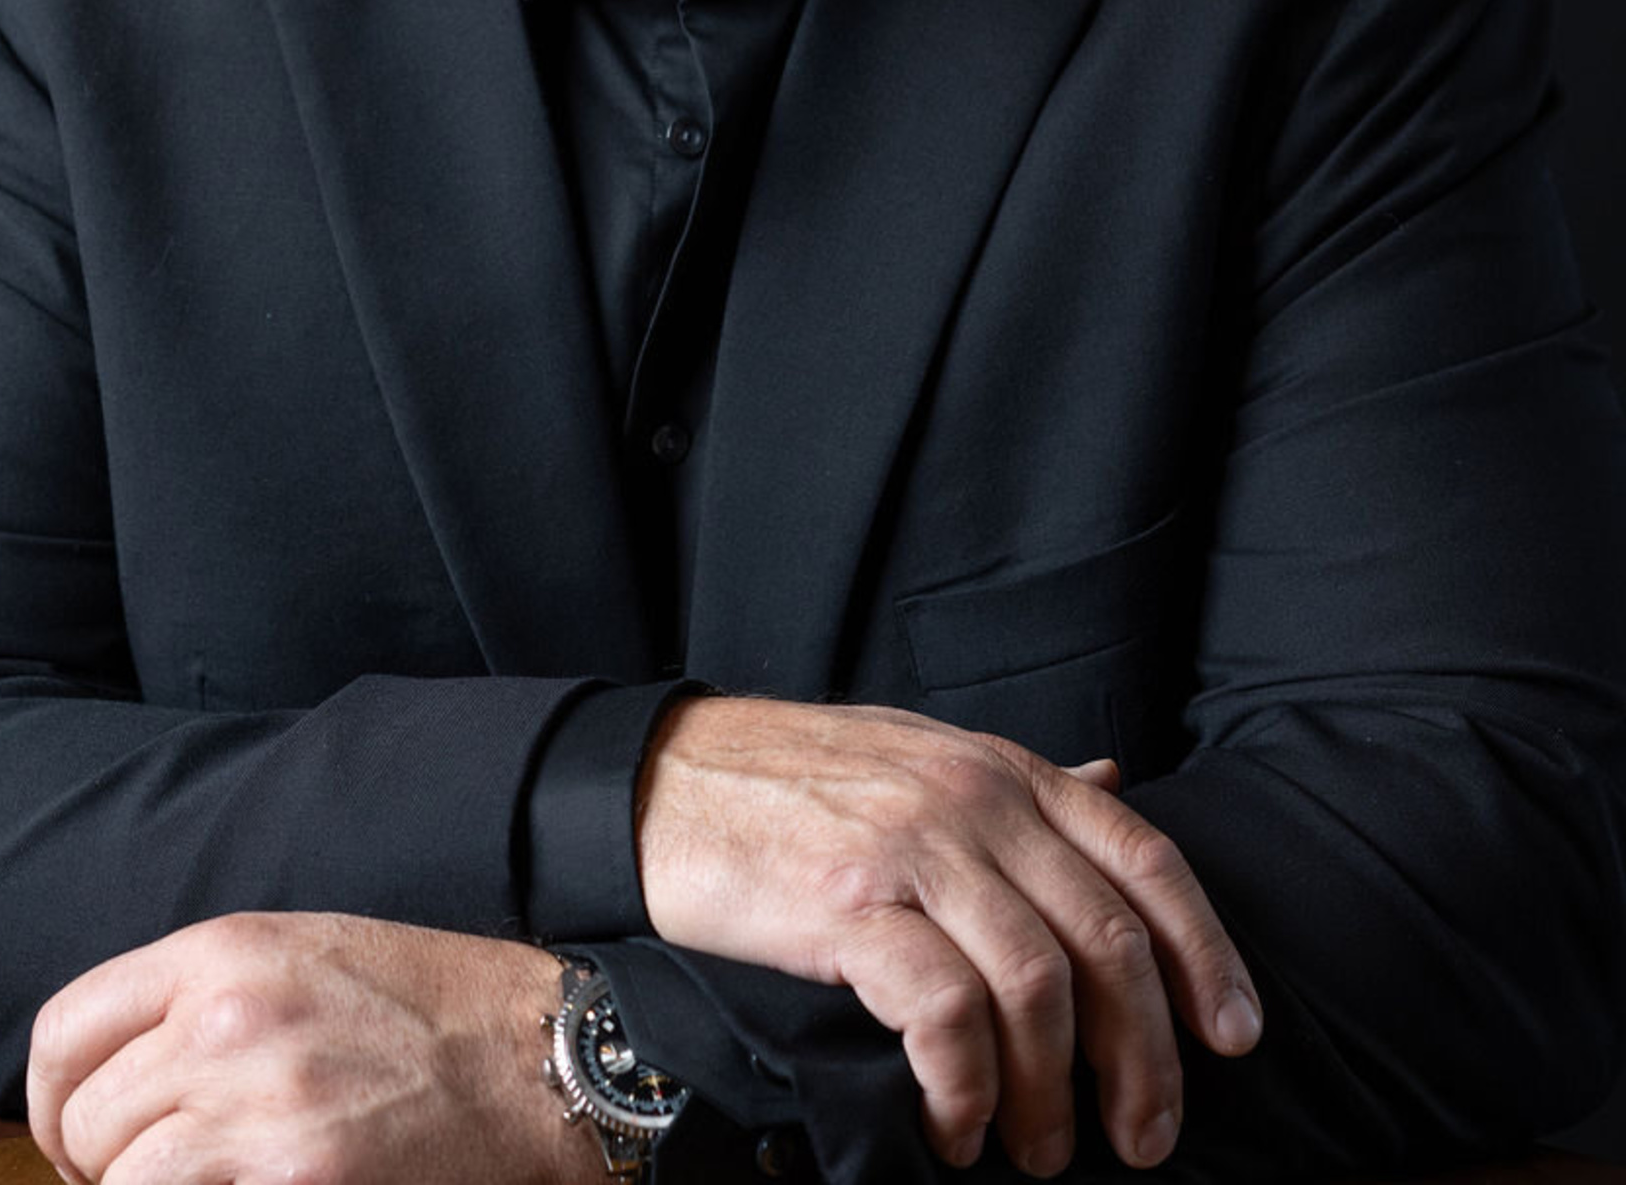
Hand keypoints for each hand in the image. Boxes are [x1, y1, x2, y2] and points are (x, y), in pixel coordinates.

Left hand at [26, 912, 586, 1184]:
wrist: (532, 1056)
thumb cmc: (423, 1005)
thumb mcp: (300, 951)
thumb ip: (199, 994)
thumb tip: (109, 1073)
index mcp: (222, 951)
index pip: (64, 1032)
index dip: (52, 1099)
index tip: (76, 1134)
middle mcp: (226, 1023)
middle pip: (86, 1121)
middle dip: (98, 1164)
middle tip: (140, 1176)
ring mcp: (259, 1112)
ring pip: (124, 1184)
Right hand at [637, 698, 1259, 1176]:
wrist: (662, 777)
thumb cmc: (796, 780)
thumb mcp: (924, 754)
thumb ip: (1019, 785)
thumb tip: (1114, 780)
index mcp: (1003, 769)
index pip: (1145, 858)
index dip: (1208, 955)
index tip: (1236, 1039)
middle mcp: (974, 800)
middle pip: (1108, 941)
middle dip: (1145, 1060)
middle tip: (1138, 1139)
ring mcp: (913, 849)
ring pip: (1039, 988)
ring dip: (1051, 1096)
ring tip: (1032, 1154)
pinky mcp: (847, 906)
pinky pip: (945, 1013)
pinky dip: (967, 1090)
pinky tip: (956, 1128)